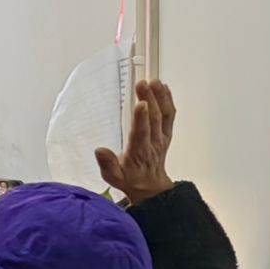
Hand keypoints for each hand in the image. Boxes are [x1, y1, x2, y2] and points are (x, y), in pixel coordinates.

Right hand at [97, 80, 176, 204]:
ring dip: (160, 97)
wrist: (150, 186)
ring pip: (165, 114)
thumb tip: (99, 150)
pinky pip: (170, 115)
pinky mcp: (166, 133)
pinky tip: (163, 88)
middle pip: (154, 119)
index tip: (140, 104)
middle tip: (143, 84)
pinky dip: (168, 100)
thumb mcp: (113, 177)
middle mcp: (154, 143)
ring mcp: (162, 137)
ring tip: (154, 82)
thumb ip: (107, 164)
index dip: (142, 118)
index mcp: (140, 152)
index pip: (142, 133)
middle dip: (149, 100)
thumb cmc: (130, 179)